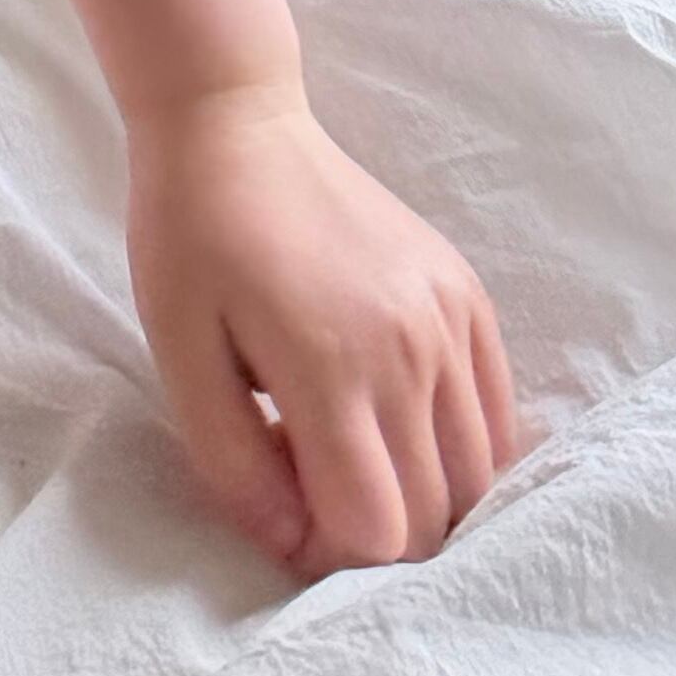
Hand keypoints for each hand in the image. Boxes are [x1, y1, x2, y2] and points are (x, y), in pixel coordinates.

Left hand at [126, 81, 524, 570]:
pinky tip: (399, 422)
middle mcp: (410, 350)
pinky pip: (497, 418)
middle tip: (308, 480)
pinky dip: (460, 449)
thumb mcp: (177, 351)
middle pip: (433, 516)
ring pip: (477, 477)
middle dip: (373, 534)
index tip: (283, 512)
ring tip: (349, 445)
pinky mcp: (469, 296)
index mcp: (331, 366)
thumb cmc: (191, 235)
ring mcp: (450, 320)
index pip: (376, 529)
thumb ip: (234, 464)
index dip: (327, 551)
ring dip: (420, 494)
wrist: (236, 124)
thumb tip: (294, 545)